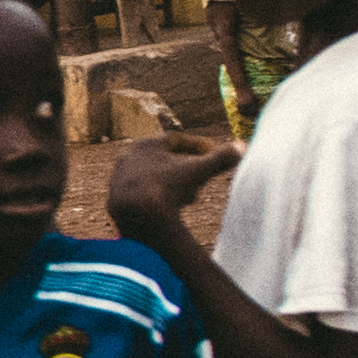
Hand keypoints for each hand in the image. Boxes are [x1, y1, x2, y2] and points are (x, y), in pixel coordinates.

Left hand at [106, 131, 239, 251]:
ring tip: (188, 199)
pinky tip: (167, 212)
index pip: (174, 140)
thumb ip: (219, 159)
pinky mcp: (114, 201)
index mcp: (145, 146)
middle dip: (184, 168)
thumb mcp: (197, 172)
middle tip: (200, 181)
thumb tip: (243, 146)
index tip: (209, 151)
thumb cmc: (168, 189)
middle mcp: (127, 159)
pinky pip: (141, 198)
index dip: (196, 145)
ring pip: (151, 179)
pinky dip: (156, 201)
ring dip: (172, 186)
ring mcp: (118, 181)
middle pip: (162, 160)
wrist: (138, 218)